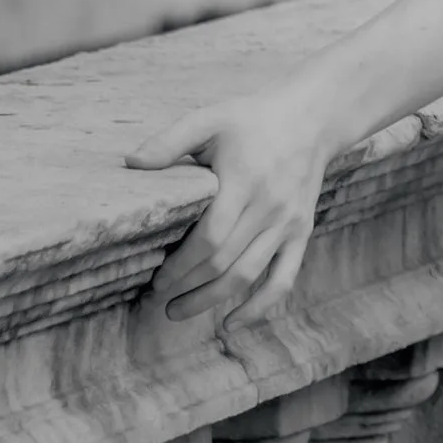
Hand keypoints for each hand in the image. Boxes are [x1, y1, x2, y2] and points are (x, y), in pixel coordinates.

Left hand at [128, 72, 336, 342]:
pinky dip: (259, 307)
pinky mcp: (301, 233)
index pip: (211, 238)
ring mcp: (287, 225)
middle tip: (158, 299)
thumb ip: (170, 141)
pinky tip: (232, 323)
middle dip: (188, 286)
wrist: (311, 120)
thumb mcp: (209, 119)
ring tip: (179, 312)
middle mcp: (269, 208)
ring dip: (212, 300)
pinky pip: (283, 279)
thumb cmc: (252, 120)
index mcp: (244, 182)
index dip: (181, 264)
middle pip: (225, 262)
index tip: (156, 277)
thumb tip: (131, 162)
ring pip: (248, 275)